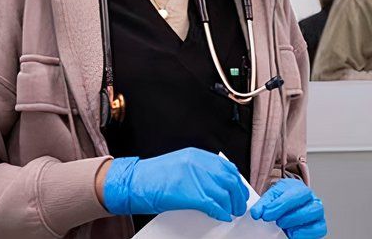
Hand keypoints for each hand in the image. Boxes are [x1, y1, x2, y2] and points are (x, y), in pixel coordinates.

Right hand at [99, 148, 247, 221]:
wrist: (132, 183)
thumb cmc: (151, 177)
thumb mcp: (179, 166)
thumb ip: (198, 171)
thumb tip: (215, 185)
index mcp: (197, 155)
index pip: (226, 167)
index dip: (236, 181)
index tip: (239, 190)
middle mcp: (199, 164)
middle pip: (229, 180)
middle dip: (238, 194)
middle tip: (239, 205)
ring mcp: (195, 178)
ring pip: (225, 193)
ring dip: (231, 205)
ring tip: (232, 212)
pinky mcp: (190, 194)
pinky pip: (214, 204)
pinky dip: (221, 212)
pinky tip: (222, 216)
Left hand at [250, 178, 326, 238]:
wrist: (287, 202)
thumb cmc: (283, 199)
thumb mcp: (272, 196)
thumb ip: (263, 203)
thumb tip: (257, 213)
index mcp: (301, 189)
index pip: (296, 194)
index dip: (281, 205)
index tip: (267, 214)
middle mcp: (312, 200)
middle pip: (310, 205)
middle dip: (291, 216)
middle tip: (277, 222)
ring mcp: (317, 213)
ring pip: (316, 215)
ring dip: (298, 222)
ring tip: (284, 227)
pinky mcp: (319, 225)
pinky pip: (319, 230)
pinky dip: (306, 233)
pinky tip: (292, 233)